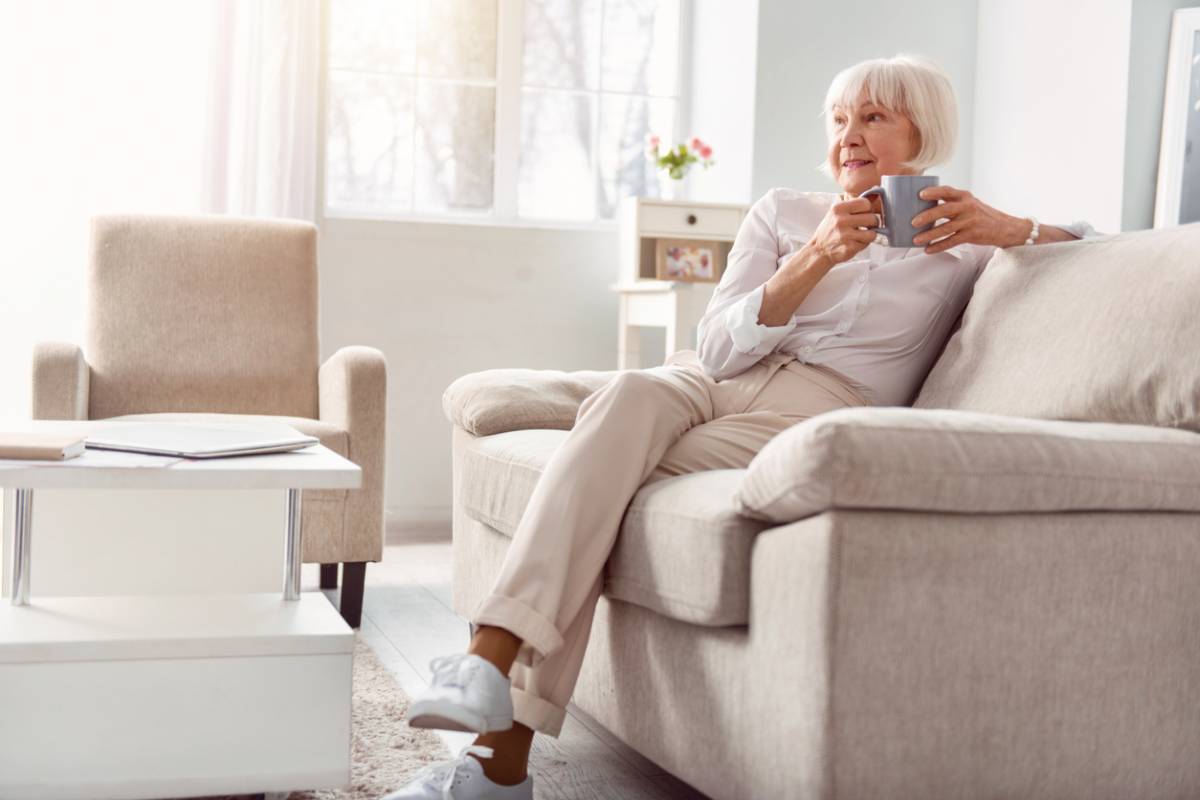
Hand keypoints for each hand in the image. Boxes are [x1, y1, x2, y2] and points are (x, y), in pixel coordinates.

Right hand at [804, 195, 883, 265]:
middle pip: (872, 218)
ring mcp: (845, 235)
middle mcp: (841, 220)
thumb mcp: (836, 211)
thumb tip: (875, 189)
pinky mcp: (849, 248)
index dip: (868, 209)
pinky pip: (866, 244)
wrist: (819, 249)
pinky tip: (855, 242)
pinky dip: (863, 244)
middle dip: (872, 223)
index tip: (864, 213)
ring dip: (869, 235)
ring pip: (872, 233)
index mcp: (838, 208)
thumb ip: (853, 202)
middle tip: (866, 226)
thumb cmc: (830, 229)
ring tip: (862, 234)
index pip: (865, 203)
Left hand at [909, 185, 1029, 253]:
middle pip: (944, 210)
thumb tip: (924, 207)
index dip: (934, 192)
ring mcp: (970, 221)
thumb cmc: (981, 215)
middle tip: (913, 222)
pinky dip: (939, 246)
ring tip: (916, 240)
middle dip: (927, 216)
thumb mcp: (969, 203)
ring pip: (946, 228)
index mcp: (965, 197)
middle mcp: (967, 207)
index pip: (947, 191)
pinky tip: (928, 250)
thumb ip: (952, 203)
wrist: (1005, 228)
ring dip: (929, 235)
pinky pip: (952, 241)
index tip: (920, 194)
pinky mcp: (972, 235)